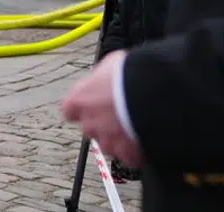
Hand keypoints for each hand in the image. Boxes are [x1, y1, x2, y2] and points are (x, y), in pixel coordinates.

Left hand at [60, 51, 143, 166]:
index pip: (69, 110)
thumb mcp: (112, 64)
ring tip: (133, 130)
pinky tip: (143, 144)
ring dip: (117, 140)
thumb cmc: (132, 74)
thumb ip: (104, 77)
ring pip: (108, 146)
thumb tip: (108, 75)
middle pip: (89, 129)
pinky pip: (129, 158)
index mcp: (79, 100)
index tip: (90, 107)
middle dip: (101, 125)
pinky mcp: (127, 153)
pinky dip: (135, 154)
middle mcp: (89, 122)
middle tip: (118, 117)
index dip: (81, 110)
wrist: (154, 93)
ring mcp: (108, 140)